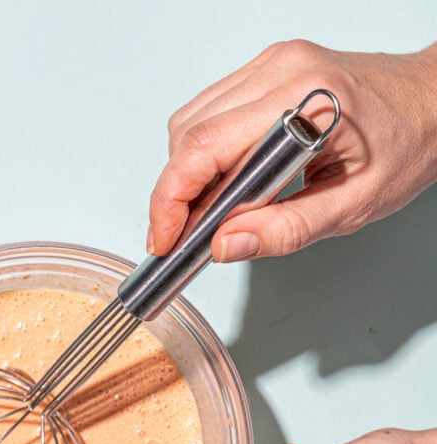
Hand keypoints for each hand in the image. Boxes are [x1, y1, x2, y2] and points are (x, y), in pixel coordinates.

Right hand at [148, 40, 436, 260]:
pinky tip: (222, 183)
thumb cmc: (404, 147)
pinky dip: (202, 154)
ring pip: (191, 122)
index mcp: (301, 101)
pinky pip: (209, 111)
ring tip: (205, 214)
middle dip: (174, 193)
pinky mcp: (265, 72)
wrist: (431, 105)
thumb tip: (226, 245)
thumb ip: (287, 230)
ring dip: (186, 174)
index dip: (171, 199)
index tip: (164, 239)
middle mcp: (279, 71)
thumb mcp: (352, 206)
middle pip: (188, 133)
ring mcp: (270, 65)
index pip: (205, 147)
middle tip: (184, 238)